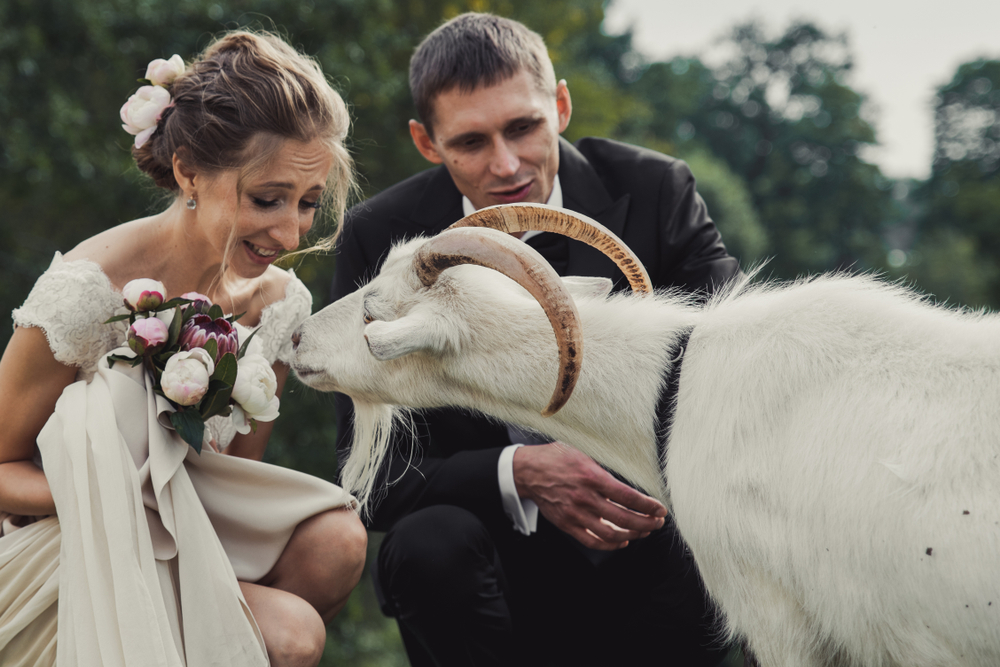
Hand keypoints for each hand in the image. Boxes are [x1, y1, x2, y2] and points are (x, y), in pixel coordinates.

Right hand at [512, 442, 665, 549]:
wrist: (528, 471)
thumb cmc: (556, 458)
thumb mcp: (583, 454)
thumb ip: (604, 468)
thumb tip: (628, 478)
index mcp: (591, 476)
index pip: (628, 496)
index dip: (648, 506)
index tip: (659, 509)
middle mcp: (584, 497)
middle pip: (623, 518)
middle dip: (646, 523)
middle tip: (657, 522)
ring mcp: (575, 513)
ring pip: (610, 533)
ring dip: (632, 535)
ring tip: (644, 531)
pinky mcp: (567, 524)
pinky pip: (592, 540)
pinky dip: (610, 544)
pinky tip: (622, 541)